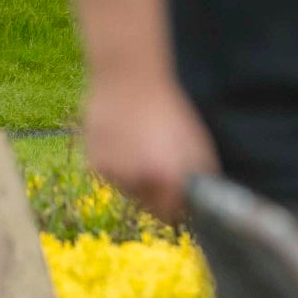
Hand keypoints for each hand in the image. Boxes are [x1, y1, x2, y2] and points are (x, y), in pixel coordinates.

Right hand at [80, 71, 216, 222]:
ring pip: (128, 191)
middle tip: (162, 168)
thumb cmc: (169, 111)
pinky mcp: (93, 164)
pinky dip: (119, 168)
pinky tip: (126, 144)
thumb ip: (202, 175)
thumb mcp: (198, 143)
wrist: (128, 83)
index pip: (171, 214)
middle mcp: (137, 181)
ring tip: (143, 150)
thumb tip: (204, 197)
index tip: (181, 202)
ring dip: (137, 181)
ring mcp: (112, 173)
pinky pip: (111, 176)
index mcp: (165, 177)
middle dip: (157, 194)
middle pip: (149, 205)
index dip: (177, 209)